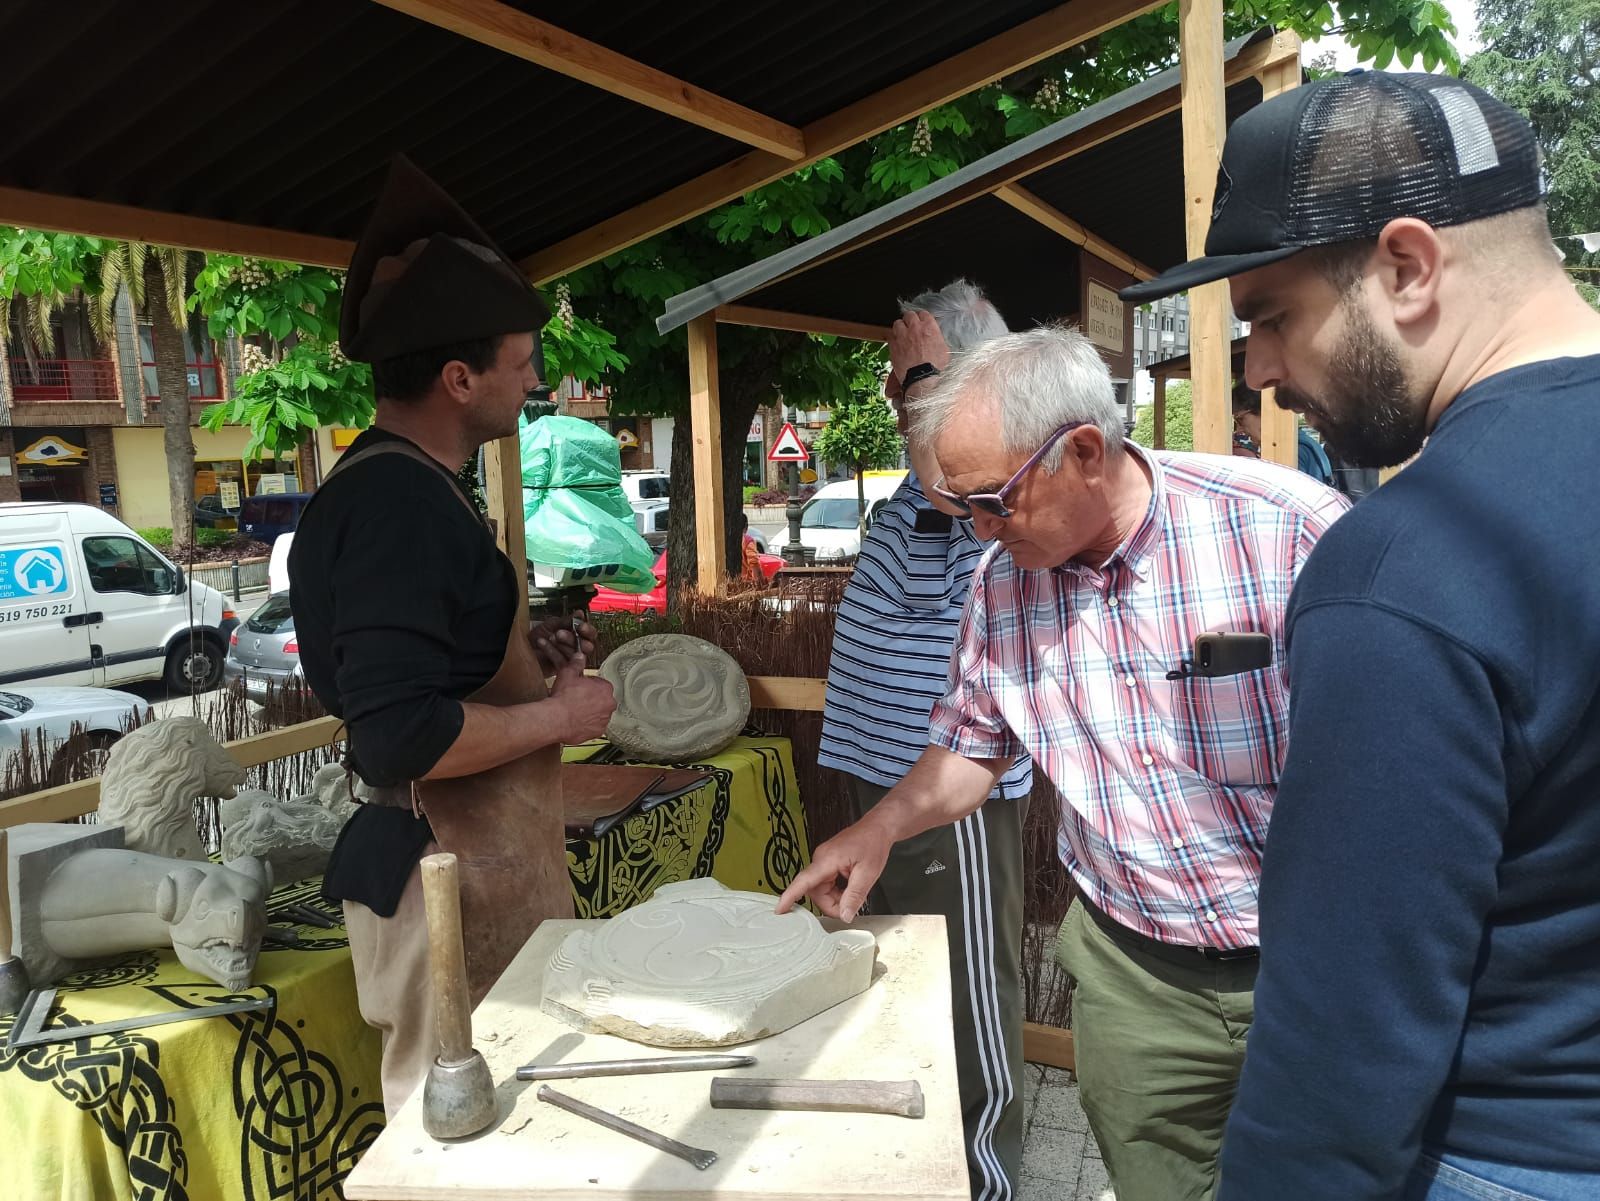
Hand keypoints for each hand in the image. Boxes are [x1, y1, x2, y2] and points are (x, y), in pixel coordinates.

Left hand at [532, 615, 597, 673]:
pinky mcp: (561, 670)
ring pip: (576, 654)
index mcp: (577, 636)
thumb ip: (567, 620)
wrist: (521, 647)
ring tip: (550, 638)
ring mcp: (570, 661)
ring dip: (562, 645)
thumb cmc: (535, 636)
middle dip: (572, 639)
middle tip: (559, 633)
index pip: (590, 634)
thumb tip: (580, 613)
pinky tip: (542, 643)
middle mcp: (576, 649)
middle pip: (587, 646)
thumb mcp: (552, 624)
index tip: (580, 626)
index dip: (587, 630)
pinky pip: (563, 662)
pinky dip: (552, 651)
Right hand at [549, 652, 614, 743]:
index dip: (588, 685)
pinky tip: (576, 721)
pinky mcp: (598, 732)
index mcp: (606, 689)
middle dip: (591, 698)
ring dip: (590, 711)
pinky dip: (587, 724)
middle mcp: (609, 705)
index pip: (600, 684)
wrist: (556, 719)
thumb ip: (576, 664)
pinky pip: (594, 726)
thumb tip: (579, 656)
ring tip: (575, 711)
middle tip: (577, 699)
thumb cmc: (563, 697)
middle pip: (601, 699)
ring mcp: (604, 719)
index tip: (580, 687)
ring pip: (598, 713)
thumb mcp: (568, 674)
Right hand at [774, 816, 894, 922]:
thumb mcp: (868, 874)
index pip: (804, 880)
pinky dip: (836, 891)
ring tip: (853, 894)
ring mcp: (823, 860)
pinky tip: (849, 888)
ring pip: (820, 889)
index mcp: (827, 859)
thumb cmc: (873, 843)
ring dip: (834, 898)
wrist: (878, 827)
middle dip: (830, 904)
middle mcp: (821, 858)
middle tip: (849, 908)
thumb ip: (854, 896)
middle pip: (814, 891)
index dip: (790, 896)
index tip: (780, 909)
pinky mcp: (827, 862)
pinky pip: (825, 883)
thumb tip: (845, 915)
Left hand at [888, 309, 951, 389]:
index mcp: (929, 327)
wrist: (921, 378)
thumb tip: (935, 338)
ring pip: (898, 323)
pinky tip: (897, 343)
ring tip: (903, 334)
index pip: (924, 313)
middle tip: (911, 327)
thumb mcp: (944, 350)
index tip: (922, 323)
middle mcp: (914, 328)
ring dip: (900, 327)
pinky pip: (890, 335)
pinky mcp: (893, 344)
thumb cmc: (934, 367)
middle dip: (910, 320)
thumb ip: (937, 339)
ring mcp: (902, 335)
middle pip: (909, 315)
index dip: (922, 318)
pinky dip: (893, 338)